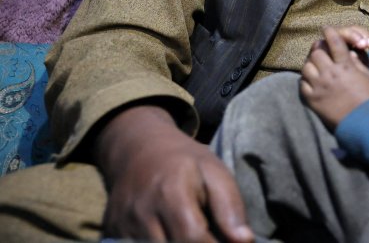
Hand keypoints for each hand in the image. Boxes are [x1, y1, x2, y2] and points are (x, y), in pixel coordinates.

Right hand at [95, 105, 252, 242]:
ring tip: (191, 233)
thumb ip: (230, 207)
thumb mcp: (214, 172)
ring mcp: (122, 225)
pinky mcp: (110, 231)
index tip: (227, 241)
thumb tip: (245, 241)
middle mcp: (141, 212)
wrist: (138, 149)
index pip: (193, 238)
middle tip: (209, 235)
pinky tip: (170, 234)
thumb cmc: (184, 161)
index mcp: (171, 193)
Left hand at [300, 26, 368, 129]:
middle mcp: (330, 73)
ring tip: (315, 66)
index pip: (334, 42)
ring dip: (311, 64)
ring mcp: (319, 86)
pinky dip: (305, 80)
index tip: (326, 29)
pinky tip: (311, 80)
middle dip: (319, 48)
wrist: (362, 122)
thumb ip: (357, 64)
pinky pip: (302, 84)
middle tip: (321, 49)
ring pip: (306, 67)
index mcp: (345, 66)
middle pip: (317, 52)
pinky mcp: (312, 99)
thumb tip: (349, 55)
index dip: (329, 33)